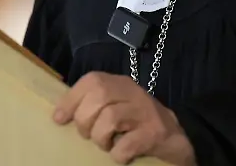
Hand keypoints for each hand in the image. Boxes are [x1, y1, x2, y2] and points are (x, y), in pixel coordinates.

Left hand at [53, 72, 195, 164]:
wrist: (176, 139)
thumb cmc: (137, 124)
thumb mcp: (116, 106)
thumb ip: (94, 104)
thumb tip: (59, 113)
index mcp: (120, 84)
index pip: (91, 80)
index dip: (71, 99)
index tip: (58, 119)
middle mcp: (134, 93)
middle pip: (98, 96)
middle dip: (84, 120)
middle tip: (88, 135)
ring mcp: (146, 112)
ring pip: (110, 117)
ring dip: (100, 137)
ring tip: (105, 145)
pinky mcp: (156, 134)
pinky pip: (127, 144)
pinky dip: (118, 154)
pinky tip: (121, 156)